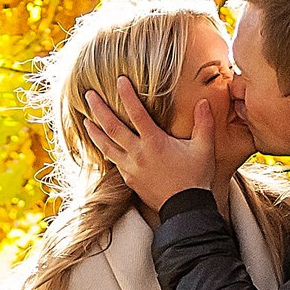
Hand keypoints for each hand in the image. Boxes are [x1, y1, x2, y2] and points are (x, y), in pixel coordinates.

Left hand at [81, 76, 219, 212]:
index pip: (137, 113)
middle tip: (88, 95)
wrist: (185, 209)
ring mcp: (130, 168)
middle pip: (112, 128)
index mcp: (155, 142)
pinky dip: (104, 150)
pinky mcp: (129, 180)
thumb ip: (204, 123)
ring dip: (94, 132)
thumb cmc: (196, 178)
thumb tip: (203, 101)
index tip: (119, 80)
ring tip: (85, 120)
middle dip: (99, 109)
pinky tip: (101, 145)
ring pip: (106, 146)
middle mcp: (138, 154)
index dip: (127, 95)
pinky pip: (113, 162)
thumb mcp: (204, 148)